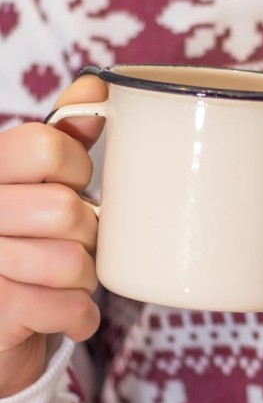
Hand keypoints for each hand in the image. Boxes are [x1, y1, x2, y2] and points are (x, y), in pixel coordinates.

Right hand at [0, 74, 106, 396]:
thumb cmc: (24, 246)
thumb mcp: (37, 186)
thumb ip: (61, 140)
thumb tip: (98, 85)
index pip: (46, 146)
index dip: (78, 169)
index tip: (71, 186)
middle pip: (67, 209)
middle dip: (87, 234)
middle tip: (70, 244)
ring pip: (72, 262)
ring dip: (84, 280)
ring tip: (64, 281)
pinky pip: (67, 307)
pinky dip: (79, 317)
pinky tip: (62, 314)